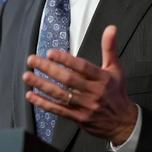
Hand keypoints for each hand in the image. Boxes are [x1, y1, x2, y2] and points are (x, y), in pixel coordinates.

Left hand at [23, 25, 137, 144]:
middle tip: (32, 60)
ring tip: (27, 76)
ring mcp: (85, 106)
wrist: (123, 122)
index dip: (66, 60)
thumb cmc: (117, 93)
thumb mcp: (116, 69)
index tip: (51, 53)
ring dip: (42, 85)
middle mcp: (93, 92)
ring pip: (60, 94)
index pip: (82, 67)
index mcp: (102, 78)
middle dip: (48, 69)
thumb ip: (109, 48)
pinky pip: (58, 110)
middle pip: (68, 79)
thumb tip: (111, 28)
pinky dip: (43, 103)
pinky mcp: (78, 118)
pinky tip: (31, 96)